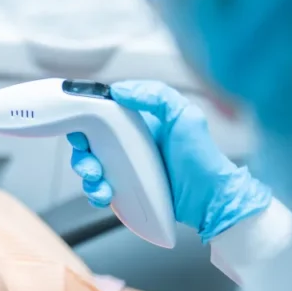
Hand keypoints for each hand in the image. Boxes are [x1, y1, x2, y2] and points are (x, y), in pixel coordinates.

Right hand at [68, 79, 272, 240]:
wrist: (210, 200)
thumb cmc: (202, 158)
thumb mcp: (185, 116)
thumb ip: (156, 95)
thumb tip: (119, 90)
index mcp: (136, 123)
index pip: (100, 116)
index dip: (84, 122)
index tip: (82, 130)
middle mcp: (127, 144)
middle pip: (88, 144)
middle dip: (82, 154)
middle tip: (92, 164)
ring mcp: (124, 169)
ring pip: (90, 167)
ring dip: (87, 176)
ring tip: (101, 184)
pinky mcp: (124, 191)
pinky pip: (99, 190)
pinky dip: (95, 193)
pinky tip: (106, 195)